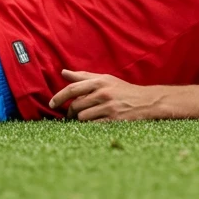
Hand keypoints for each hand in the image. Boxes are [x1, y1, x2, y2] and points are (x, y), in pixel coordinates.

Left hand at [49, 70, 170, 121]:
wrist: (147, 101)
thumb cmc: (123, 90)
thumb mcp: (105, 79)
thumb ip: (83, 76)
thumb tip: (63, 72)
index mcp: (99, 81)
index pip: (73, 89)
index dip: (59, 97)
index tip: (52, 104)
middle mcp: (103, 93)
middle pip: (76, 105)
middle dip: (70, 112)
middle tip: (70, 116)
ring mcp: (109, 107)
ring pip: (83, 117)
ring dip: (80, 120)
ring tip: (85, 118)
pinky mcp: (114, 120)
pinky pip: (93, 125)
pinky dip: (89, 126)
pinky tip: (93, 124)